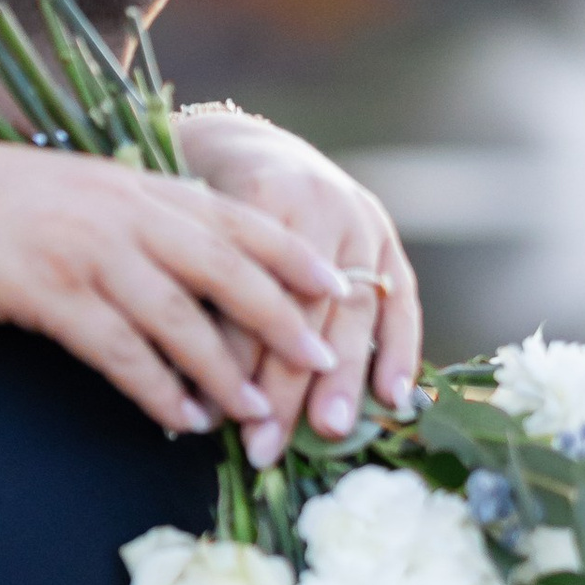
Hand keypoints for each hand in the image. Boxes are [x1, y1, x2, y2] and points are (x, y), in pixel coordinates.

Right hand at [0, 139, 349, 446]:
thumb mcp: (54, 192)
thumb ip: (115, 214)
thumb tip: (169, 253)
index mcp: (123, 180)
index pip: (230, 213)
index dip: (288, 250)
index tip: (334, 283)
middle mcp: (114, 208)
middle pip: (225, 265)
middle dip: (281, 315)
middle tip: (322, 359)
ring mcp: (81, 248)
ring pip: (179, 318)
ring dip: (223, 371)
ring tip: (256, 414)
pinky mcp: (43, 292)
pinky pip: (119, 351)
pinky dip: (156, 390)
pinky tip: (178, 421)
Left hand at [171, 116, 420, 459]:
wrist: (243, 141)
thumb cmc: (196, 198)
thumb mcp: (183, 224)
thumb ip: (191, 283)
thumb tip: (181, 383)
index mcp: (260, 192)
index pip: (249, 289)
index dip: (233, 355)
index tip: (215, 413)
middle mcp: (319, 203)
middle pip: (303, 306)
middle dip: (285, 382)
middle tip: (266, 443)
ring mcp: (361, 220)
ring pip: (354, 309)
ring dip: (342, 378)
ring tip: (327, 433)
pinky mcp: (388, 239)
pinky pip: (403, 300)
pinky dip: (399, 351)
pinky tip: (392, 400)